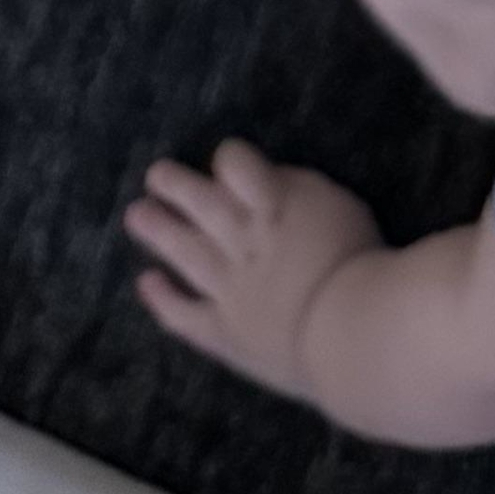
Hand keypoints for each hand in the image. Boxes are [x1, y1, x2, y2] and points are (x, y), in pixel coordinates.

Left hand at [123, 141, 381, 405]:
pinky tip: (146, 283)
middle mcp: (242, 239)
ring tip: (135, 215)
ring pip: (186, 252)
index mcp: (272, 203)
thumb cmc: (359, 264)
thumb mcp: (341, 205)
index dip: (229, 160)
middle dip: (175, 186)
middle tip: (154, 175)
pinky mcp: (224, 332)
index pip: (236, 164)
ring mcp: (229, 287)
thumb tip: (274, 184)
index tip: (226, 163)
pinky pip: (185, 314)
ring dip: (158, 232)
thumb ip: (301, 191)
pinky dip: (163, 299)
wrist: (349, 333)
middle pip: (201, 203)